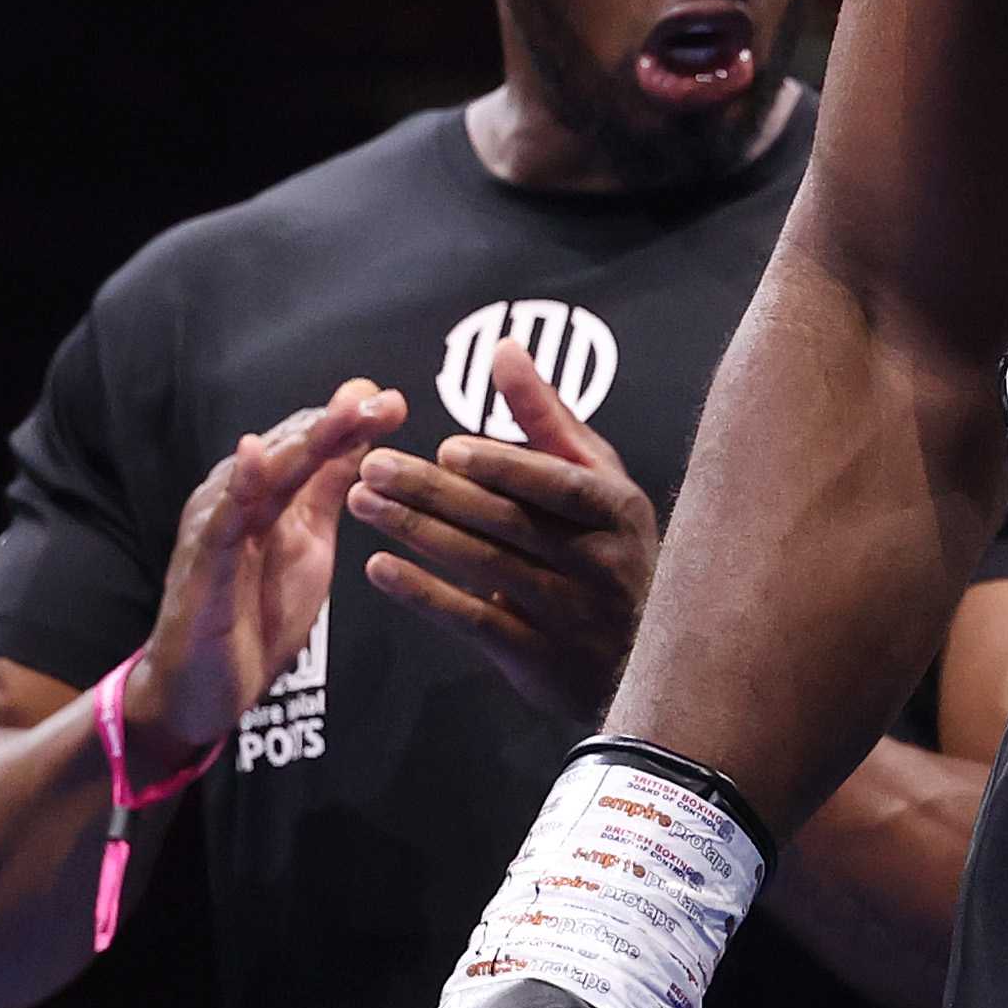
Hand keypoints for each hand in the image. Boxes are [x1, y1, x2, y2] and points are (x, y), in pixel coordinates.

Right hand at [131, 385, 414, 750]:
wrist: (200, 691)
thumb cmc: (252, 615)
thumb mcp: (307, 543)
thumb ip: (326, 489)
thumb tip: (361, 434)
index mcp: (266, 495)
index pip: (309, 444)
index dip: (351, 422)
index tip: (395, 401)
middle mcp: (237, 499)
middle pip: (291, 449)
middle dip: (338, 422)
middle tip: (384, 398)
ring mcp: (217, 528)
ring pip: (263, 475)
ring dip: (304, 441)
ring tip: (346, 411)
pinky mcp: (202, 565)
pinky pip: (222, 521)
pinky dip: (239, 485)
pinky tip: (255, 454)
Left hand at [348, 344, 664, 720]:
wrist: (644, 654)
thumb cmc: (608, 544)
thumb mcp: (597, 478)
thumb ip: (546, 417)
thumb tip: (503, 349)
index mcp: (616, 508)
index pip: (558, 484)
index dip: (505, 466)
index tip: (447, 449)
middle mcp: (598, 561)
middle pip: (509, 522)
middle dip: (436, 493)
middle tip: (374, 467)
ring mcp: (570, 614)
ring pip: (485, 568)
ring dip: (417, 532)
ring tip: (362, 502)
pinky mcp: (537, 658)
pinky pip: (473, 623)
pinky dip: (424, 594)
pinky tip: (379, 568)